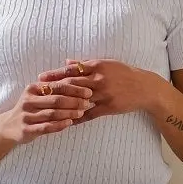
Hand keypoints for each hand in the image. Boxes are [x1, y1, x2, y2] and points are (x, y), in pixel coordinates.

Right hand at [0, 72, 94, 144]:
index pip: (57, 86)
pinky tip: (70, 124)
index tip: (88, 91)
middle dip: (74, 101)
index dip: (74, 89)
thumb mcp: (36, 96)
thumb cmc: (29, 110)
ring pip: (52, 113)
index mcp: (32, 89)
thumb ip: (53, 89)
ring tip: (82, 113)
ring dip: (69, 113)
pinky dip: (59, 125)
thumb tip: (77, 80)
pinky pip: (46, 127)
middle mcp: (28, 101)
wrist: (8, 127)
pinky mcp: (27, 129)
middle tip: (88, 102)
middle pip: (56, 99)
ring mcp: (27, 115)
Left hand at [39, 59, 158, 119]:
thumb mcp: (106, 64)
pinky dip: (76, 118)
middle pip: (71, 84)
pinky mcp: (108, 108)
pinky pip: (88, 114)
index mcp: (97, 66)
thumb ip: (85, 63)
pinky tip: (65, 121)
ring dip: (62, 104)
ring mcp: (103, 95)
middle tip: (38, 92)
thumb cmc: (124, 74)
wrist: (144, 88)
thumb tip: (67, 62)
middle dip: (53, 88)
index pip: (71, 70)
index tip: (41, 77)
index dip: (54, 74)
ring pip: (78, 100)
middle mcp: (98, 79)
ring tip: (48, 108)